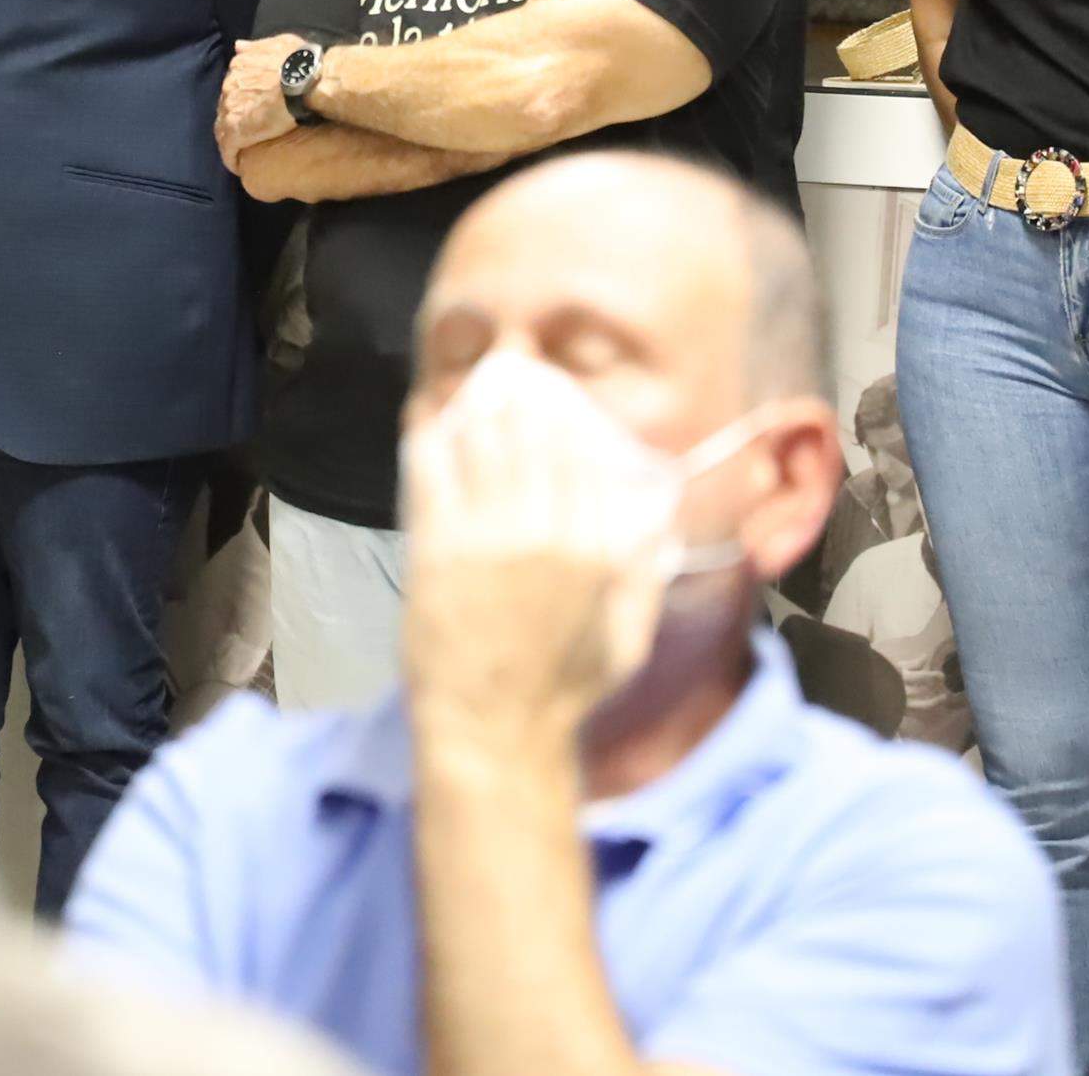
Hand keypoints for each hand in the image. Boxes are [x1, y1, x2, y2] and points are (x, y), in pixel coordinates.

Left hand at [219, 33, 308, 164]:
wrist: (307, 80)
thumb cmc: (300, 61)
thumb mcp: (279, 43)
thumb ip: (257, 47)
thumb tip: (238, 46)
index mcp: (240, 66)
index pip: (233, 87)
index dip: (241, 101)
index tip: (251, 110)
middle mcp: (229, 86)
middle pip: (226, 108)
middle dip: (235, 119)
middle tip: (249, 133)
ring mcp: (231, 109)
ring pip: (224, 129)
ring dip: (232, 140)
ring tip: (243, 153)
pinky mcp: (236, 132)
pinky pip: (228, 149)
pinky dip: (232, 158)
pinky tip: (239, 167)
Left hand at [399, 367, 663, 743]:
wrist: (495, 729)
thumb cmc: (566, 689)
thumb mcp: (630, 636)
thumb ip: (644, 570)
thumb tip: (656, 512)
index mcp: (596, 550)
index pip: (584, 459)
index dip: (567, 417)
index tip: (557, 391)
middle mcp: (546, 532)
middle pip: (532, 439)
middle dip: (522, 392)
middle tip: (511, 358)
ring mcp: (488, 537)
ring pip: (484, 446)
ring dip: (480, 405)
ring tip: (477, 377)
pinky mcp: (438, 547)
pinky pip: (435, 474)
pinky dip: (433, 438)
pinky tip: (431, 418)